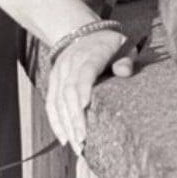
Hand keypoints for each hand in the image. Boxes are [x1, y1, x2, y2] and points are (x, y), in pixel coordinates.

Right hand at [45, 26, 136, 156]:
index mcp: (91, 54)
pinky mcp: (53, 81)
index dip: (83, 89)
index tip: (85, 107)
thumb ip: (126, 58)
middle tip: (83, 140)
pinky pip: (51, 103)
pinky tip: (63, 138)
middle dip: (74, 116)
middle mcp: (71, 63)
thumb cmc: (108, 43)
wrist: (81, 32)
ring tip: (76, 145)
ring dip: (65, 124)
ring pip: (58, 100)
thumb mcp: (123, 44)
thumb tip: (124, 71)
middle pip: (69, 91)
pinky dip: (55, 121)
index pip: (85, 72)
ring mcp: (60, 73)